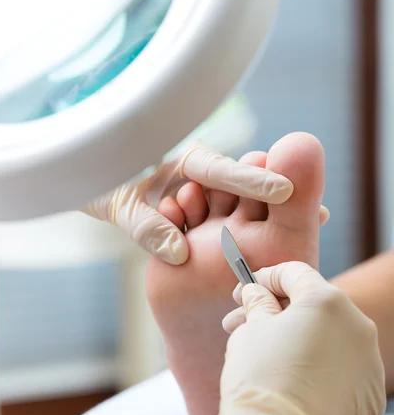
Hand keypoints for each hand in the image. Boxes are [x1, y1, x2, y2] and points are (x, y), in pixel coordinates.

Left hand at [84, 141, 295, 264]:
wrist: (95, 178)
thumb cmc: (102, 184)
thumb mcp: (120, 207)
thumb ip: (147, 228)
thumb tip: (179, 254)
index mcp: (180, 160)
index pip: (220, 170)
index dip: (251, 181)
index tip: (282, 191)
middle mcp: (200, 170)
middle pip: (245, 183)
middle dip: (279, 197)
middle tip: (318, 214)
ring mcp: (205, 186)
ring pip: (245, 199)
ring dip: (274, 214)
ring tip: (312, 227)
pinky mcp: (206, 201)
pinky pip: (234, 211)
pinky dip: (256, 222)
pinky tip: (281, 237)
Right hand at [200, 262, 385, 414]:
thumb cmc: (260, 378)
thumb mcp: (250, 330)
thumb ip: (257, 304)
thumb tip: (256, 294)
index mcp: (327, 302)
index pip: (295, 274)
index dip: (265, 278)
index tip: (246, 289)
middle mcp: (358, 327)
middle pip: (314, 308)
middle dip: (277, 312)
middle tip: (244, 322)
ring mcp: (369, 364)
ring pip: (329, 340)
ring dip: (298, 340)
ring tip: (263, 354)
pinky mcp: (371, 397)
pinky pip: (341, 372)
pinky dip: (318, 370)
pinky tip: (290, 380)